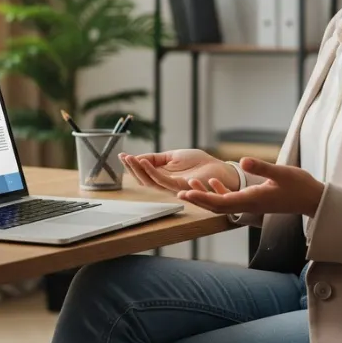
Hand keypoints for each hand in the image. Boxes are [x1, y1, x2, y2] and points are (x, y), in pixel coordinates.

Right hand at [119, 149, 239, 194]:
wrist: (219, 169)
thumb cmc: (199, 164)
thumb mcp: (174, 156)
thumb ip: (157, 158)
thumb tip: (140, 158)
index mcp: (164, 176)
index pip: (144, 173)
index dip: (132, 166)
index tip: (122, 156)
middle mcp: (166, 184)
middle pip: (144, 179)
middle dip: (132, 168)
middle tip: (123, 157)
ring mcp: (172, 186)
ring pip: (150, 181)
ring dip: (138, 170)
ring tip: (130, 159)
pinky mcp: (180, 186)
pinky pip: (162, 180)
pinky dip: (152, 172)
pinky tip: (144, 162)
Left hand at [174, 157, 324, 217]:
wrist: (313, 199)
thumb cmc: (300, 186)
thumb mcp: (282, 173)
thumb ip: (262, 167)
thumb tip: (242, 160)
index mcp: (251, 199)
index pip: (220, 202)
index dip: (201, 198)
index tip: (185, 193)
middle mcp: (248, 204)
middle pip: (216, 206)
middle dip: (198, 200)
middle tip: (179, 193)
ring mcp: (252, 203)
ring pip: (222, 203)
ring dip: (206, 197)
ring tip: (189, 188)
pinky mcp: (256, 199)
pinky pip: (232, 199)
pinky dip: (220, 192)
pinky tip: (214, 182)